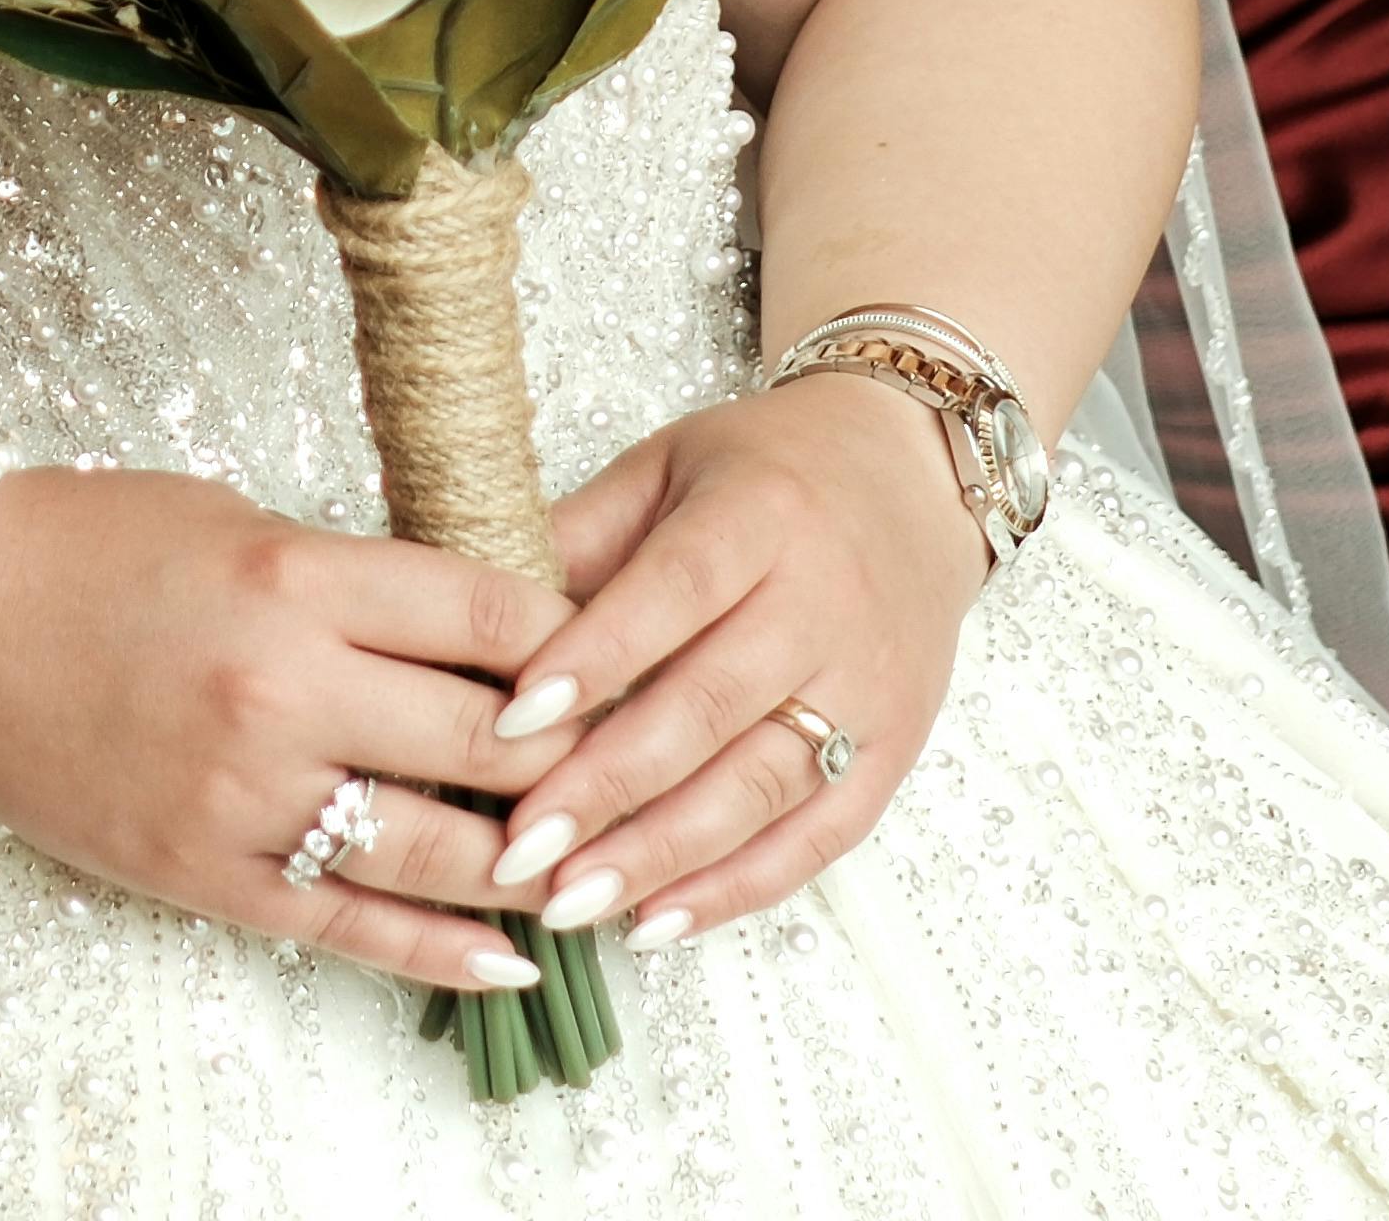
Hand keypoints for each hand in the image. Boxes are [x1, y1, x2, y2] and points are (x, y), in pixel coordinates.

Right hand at [0, 463, 576, 1003]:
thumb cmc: (88, 548)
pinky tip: (510, 956)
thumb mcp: (240, 521)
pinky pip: (346, 926)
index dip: (571, 638)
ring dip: (525, 865)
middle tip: (628, 767)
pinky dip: (438, 950)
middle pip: (482, 738)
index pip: (489, 609)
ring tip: (590, 871)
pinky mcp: (205, 872)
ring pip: (432, 850)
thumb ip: (356, 578)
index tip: (612, 655)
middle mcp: (282, 690)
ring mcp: (244, 794)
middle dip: (570, 759)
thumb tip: (480, 627)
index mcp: (296, 578)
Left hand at [484, 365, 976, 943]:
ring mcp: (868, 685)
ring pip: (761, 787)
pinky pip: (818, 836)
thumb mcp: (668, 466)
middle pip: (711, 707)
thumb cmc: (766, 474)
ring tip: (568, 902)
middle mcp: (824, 602)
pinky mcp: (895, 748)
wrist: (914, 479)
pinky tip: (656, 921)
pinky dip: (737, 889)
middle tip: (517, 848)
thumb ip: (579, 536)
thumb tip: (474, 615)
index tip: (508, 721)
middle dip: (607, 788)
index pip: (674, 592)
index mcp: (760, 514)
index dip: (594, 658)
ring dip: (660, 856)